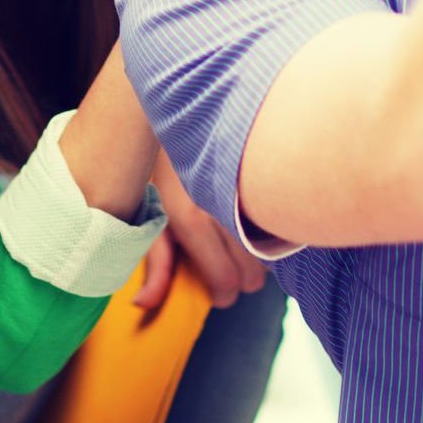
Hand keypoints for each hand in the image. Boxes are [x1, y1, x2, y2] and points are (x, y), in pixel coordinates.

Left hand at [136, 152, 265, 309]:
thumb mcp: (148, 217)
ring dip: (254, 256)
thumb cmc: (159, 171)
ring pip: (268, 254)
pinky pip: (278, 230)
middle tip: (223, 264)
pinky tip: (250, 224)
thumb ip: (155, 263)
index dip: (221, 294)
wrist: (183, 117)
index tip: (213, 288)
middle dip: (239, 279)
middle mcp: (225, 209)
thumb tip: (144, 304)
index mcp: (192, 219)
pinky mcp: (266, 182)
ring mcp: (249, 194)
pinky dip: (267, 235)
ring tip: (234, 240)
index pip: (227, 282)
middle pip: (253, 276)